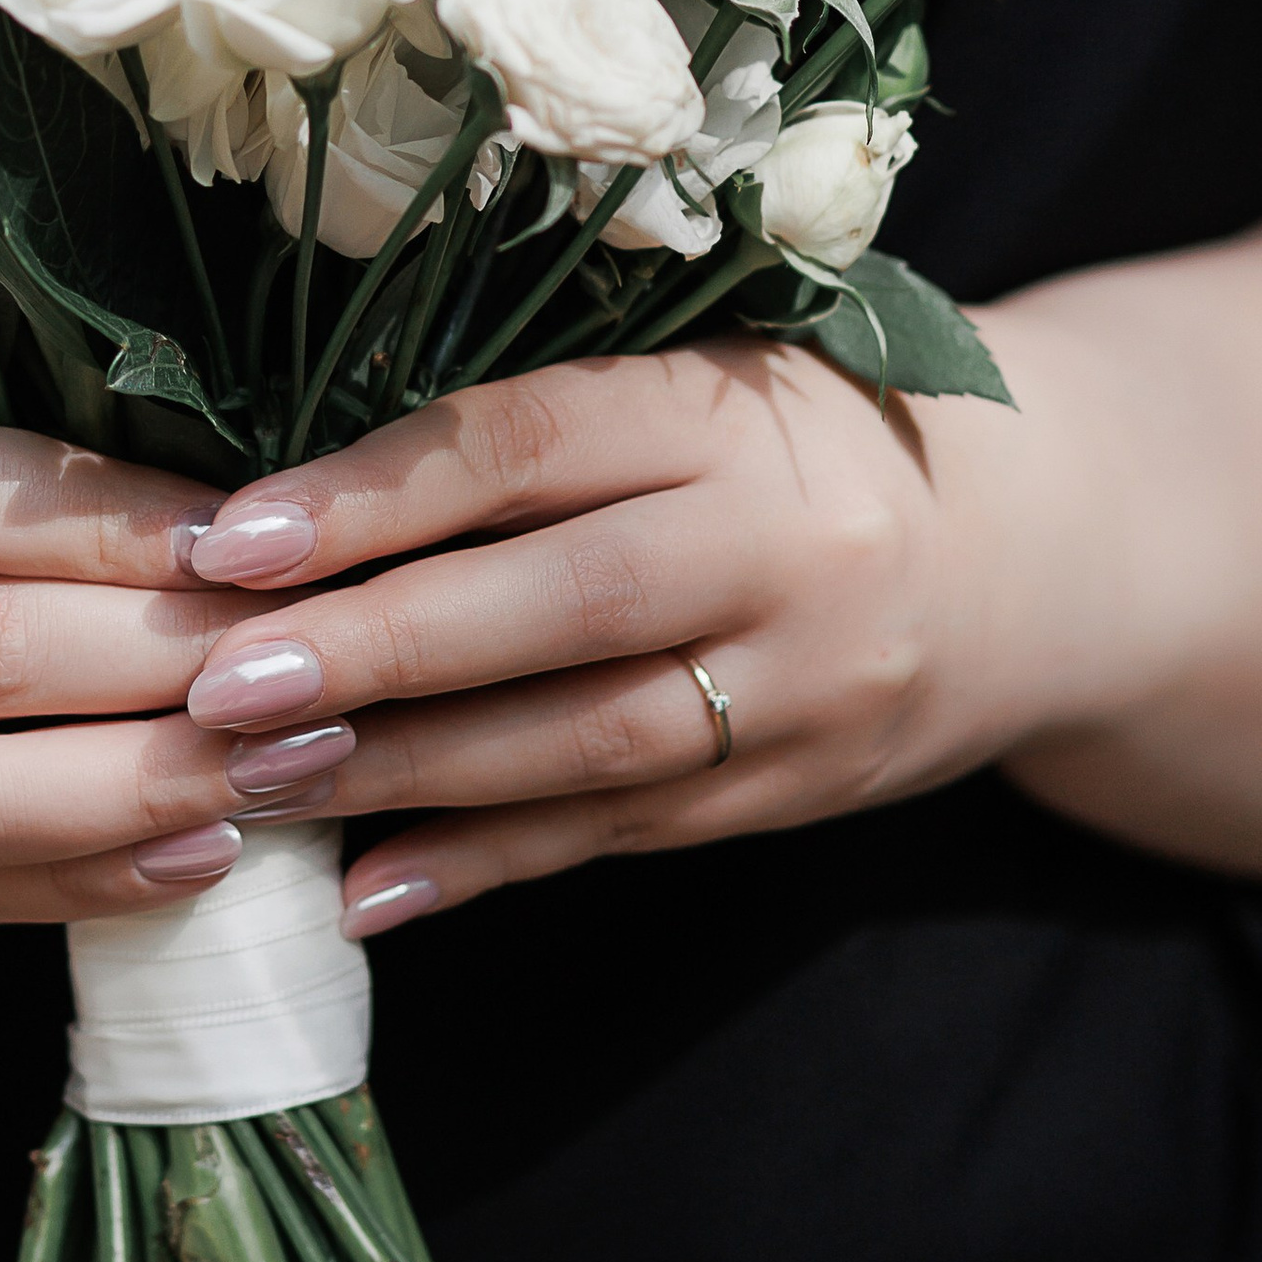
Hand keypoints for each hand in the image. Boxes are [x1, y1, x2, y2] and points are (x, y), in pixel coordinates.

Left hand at [179, 203, 1261, 921]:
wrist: (1045, 546)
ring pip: (587, 741)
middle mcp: (783, 544)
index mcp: (733, 407)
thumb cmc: (803, 436)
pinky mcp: (803, 789)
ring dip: (411, 773)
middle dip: (374, 650)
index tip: (229, 538)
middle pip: (558, 603)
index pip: (531, 441)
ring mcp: (806, 682)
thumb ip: (535, 425)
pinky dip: (488, 863)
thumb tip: (289, 495)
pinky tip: (368, 886)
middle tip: (216, 685)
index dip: (372, 493)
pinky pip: (626, 835)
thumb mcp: (700, 375)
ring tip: (261, 786)